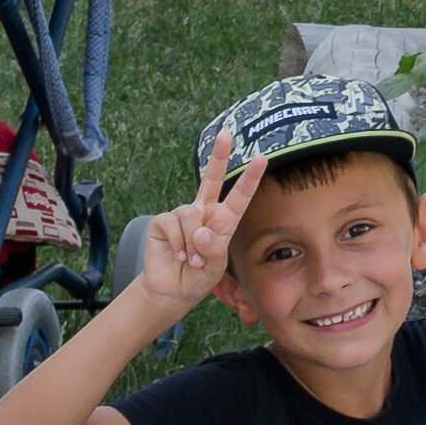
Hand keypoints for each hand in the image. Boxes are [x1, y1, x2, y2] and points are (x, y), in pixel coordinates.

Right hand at [117, 140, 255, 327]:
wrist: (172, 289)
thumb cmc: (199, 276)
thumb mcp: (215, 266)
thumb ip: (213, 249)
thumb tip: (201, 231)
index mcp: (223, 220)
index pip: (239, 196)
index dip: (250, 178)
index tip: (262, 158)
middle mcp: (203, 211)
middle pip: (211, 178)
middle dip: (218, 156)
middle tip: (226, 134)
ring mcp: (182, 214)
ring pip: (191, 215)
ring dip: (192, 243)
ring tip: (191, 260)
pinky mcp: (163, 221)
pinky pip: (174, 225)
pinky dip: (178, 245)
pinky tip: (177, 256)